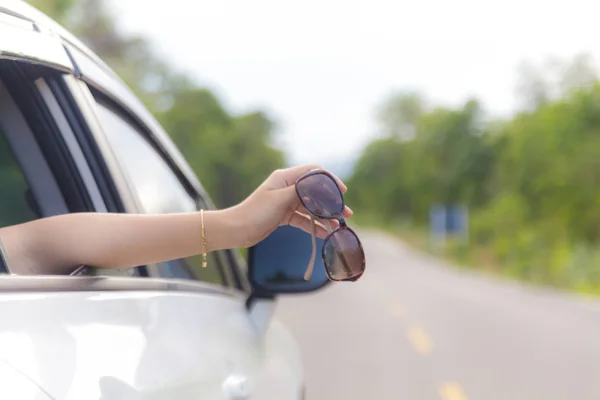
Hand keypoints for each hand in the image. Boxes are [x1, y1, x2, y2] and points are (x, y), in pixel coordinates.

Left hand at [231, 165, 352, 247]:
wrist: (237, 230)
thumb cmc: (255, 212)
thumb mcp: (280, 199)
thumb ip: (301, 191)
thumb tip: (320, 186)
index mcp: (285, 177)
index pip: (314, 172)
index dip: (330, 180)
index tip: (342, 192)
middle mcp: (287, 187)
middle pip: (316, 191)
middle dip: (331, 202)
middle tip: (346, 214)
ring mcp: (287, 201)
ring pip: (312, 207)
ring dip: (325, 216)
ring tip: (338, 226)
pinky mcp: (285, 215)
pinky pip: (304, 219)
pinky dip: (314, 226)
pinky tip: (325, 234)